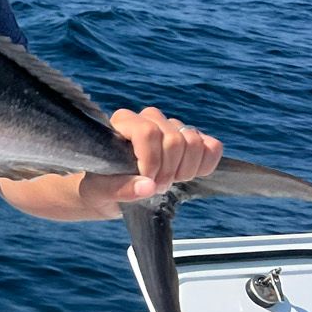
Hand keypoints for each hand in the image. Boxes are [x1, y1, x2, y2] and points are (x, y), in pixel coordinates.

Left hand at [79, 106, 224, 217]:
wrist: (111, 191)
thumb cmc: (100, 187)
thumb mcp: (100, 192)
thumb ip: (120, 189)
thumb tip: (148, 186)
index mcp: (122, 123)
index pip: (148, 131)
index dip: (152, 159)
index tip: (148, 181)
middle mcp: (148, 119)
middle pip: (174, 138)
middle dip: (169, 170)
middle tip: (157, 188)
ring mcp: (170, 128)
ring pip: (193, 140)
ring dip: (185, 169)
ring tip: (169, 182)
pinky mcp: (189, 141)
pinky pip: (211, 145)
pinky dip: (207, 162)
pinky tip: (190, 175)